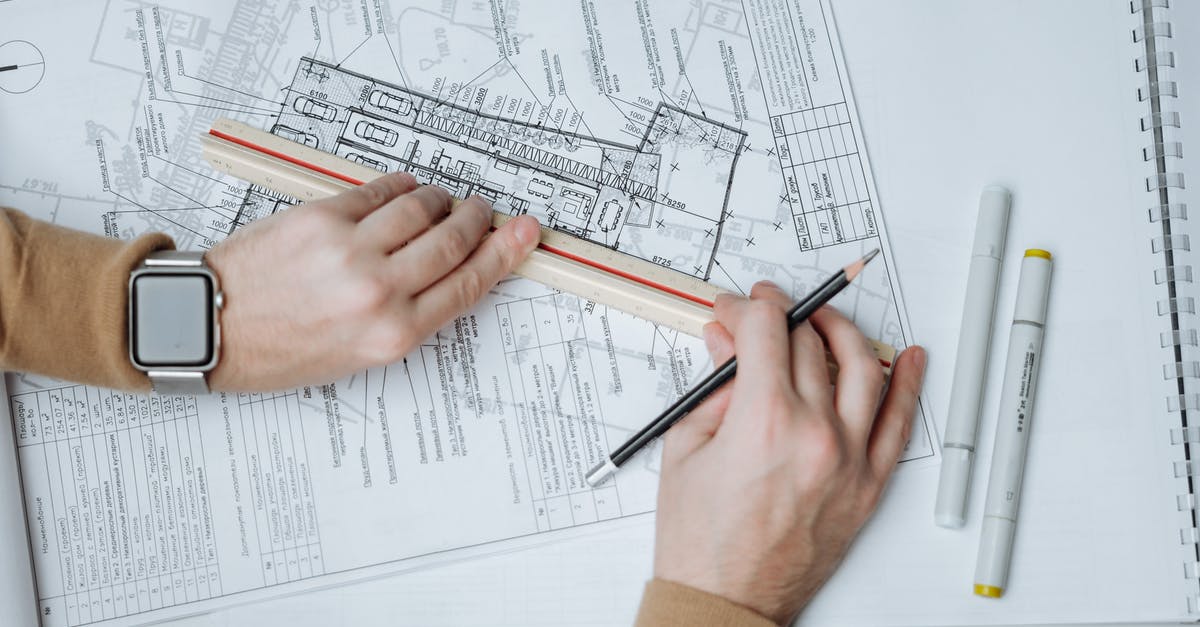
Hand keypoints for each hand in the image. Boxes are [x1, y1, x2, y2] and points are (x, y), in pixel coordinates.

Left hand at [205, 172, 540, 390]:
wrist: (211, 326)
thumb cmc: (280, 350)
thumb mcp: (358, 356)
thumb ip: (409, 316)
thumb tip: (451, 272)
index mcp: (392, 335)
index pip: (468, 284)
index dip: (504, 253)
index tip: (524, 232)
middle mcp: (378, 292)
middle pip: (453, 240)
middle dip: (475, 219)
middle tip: (480, 211)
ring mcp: (351, 250)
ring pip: (422, 208)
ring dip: (439, 200)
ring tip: (439, 202)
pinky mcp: (322, 217)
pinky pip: (380, 190)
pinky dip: (401, 187)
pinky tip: (404, 191)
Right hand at [652, 281, 925, 623]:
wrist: (724, 601)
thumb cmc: (701, 541)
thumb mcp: (686, 449)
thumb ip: (713, 389)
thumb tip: (725, 346)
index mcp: (765, 419)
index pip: (766, 329)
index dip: (745, 308)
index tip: (732, 311)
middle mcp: (815, 432)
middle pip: (808, 343)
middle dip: (779, 316)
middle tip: (759, 315)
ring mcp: (849, 458)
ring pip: (863, 367)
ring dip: (842, 332)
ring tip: (824, 322)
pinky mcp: (868, 485)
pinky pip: (899, 424)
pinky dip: (908, 384)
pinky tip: (909, 359)